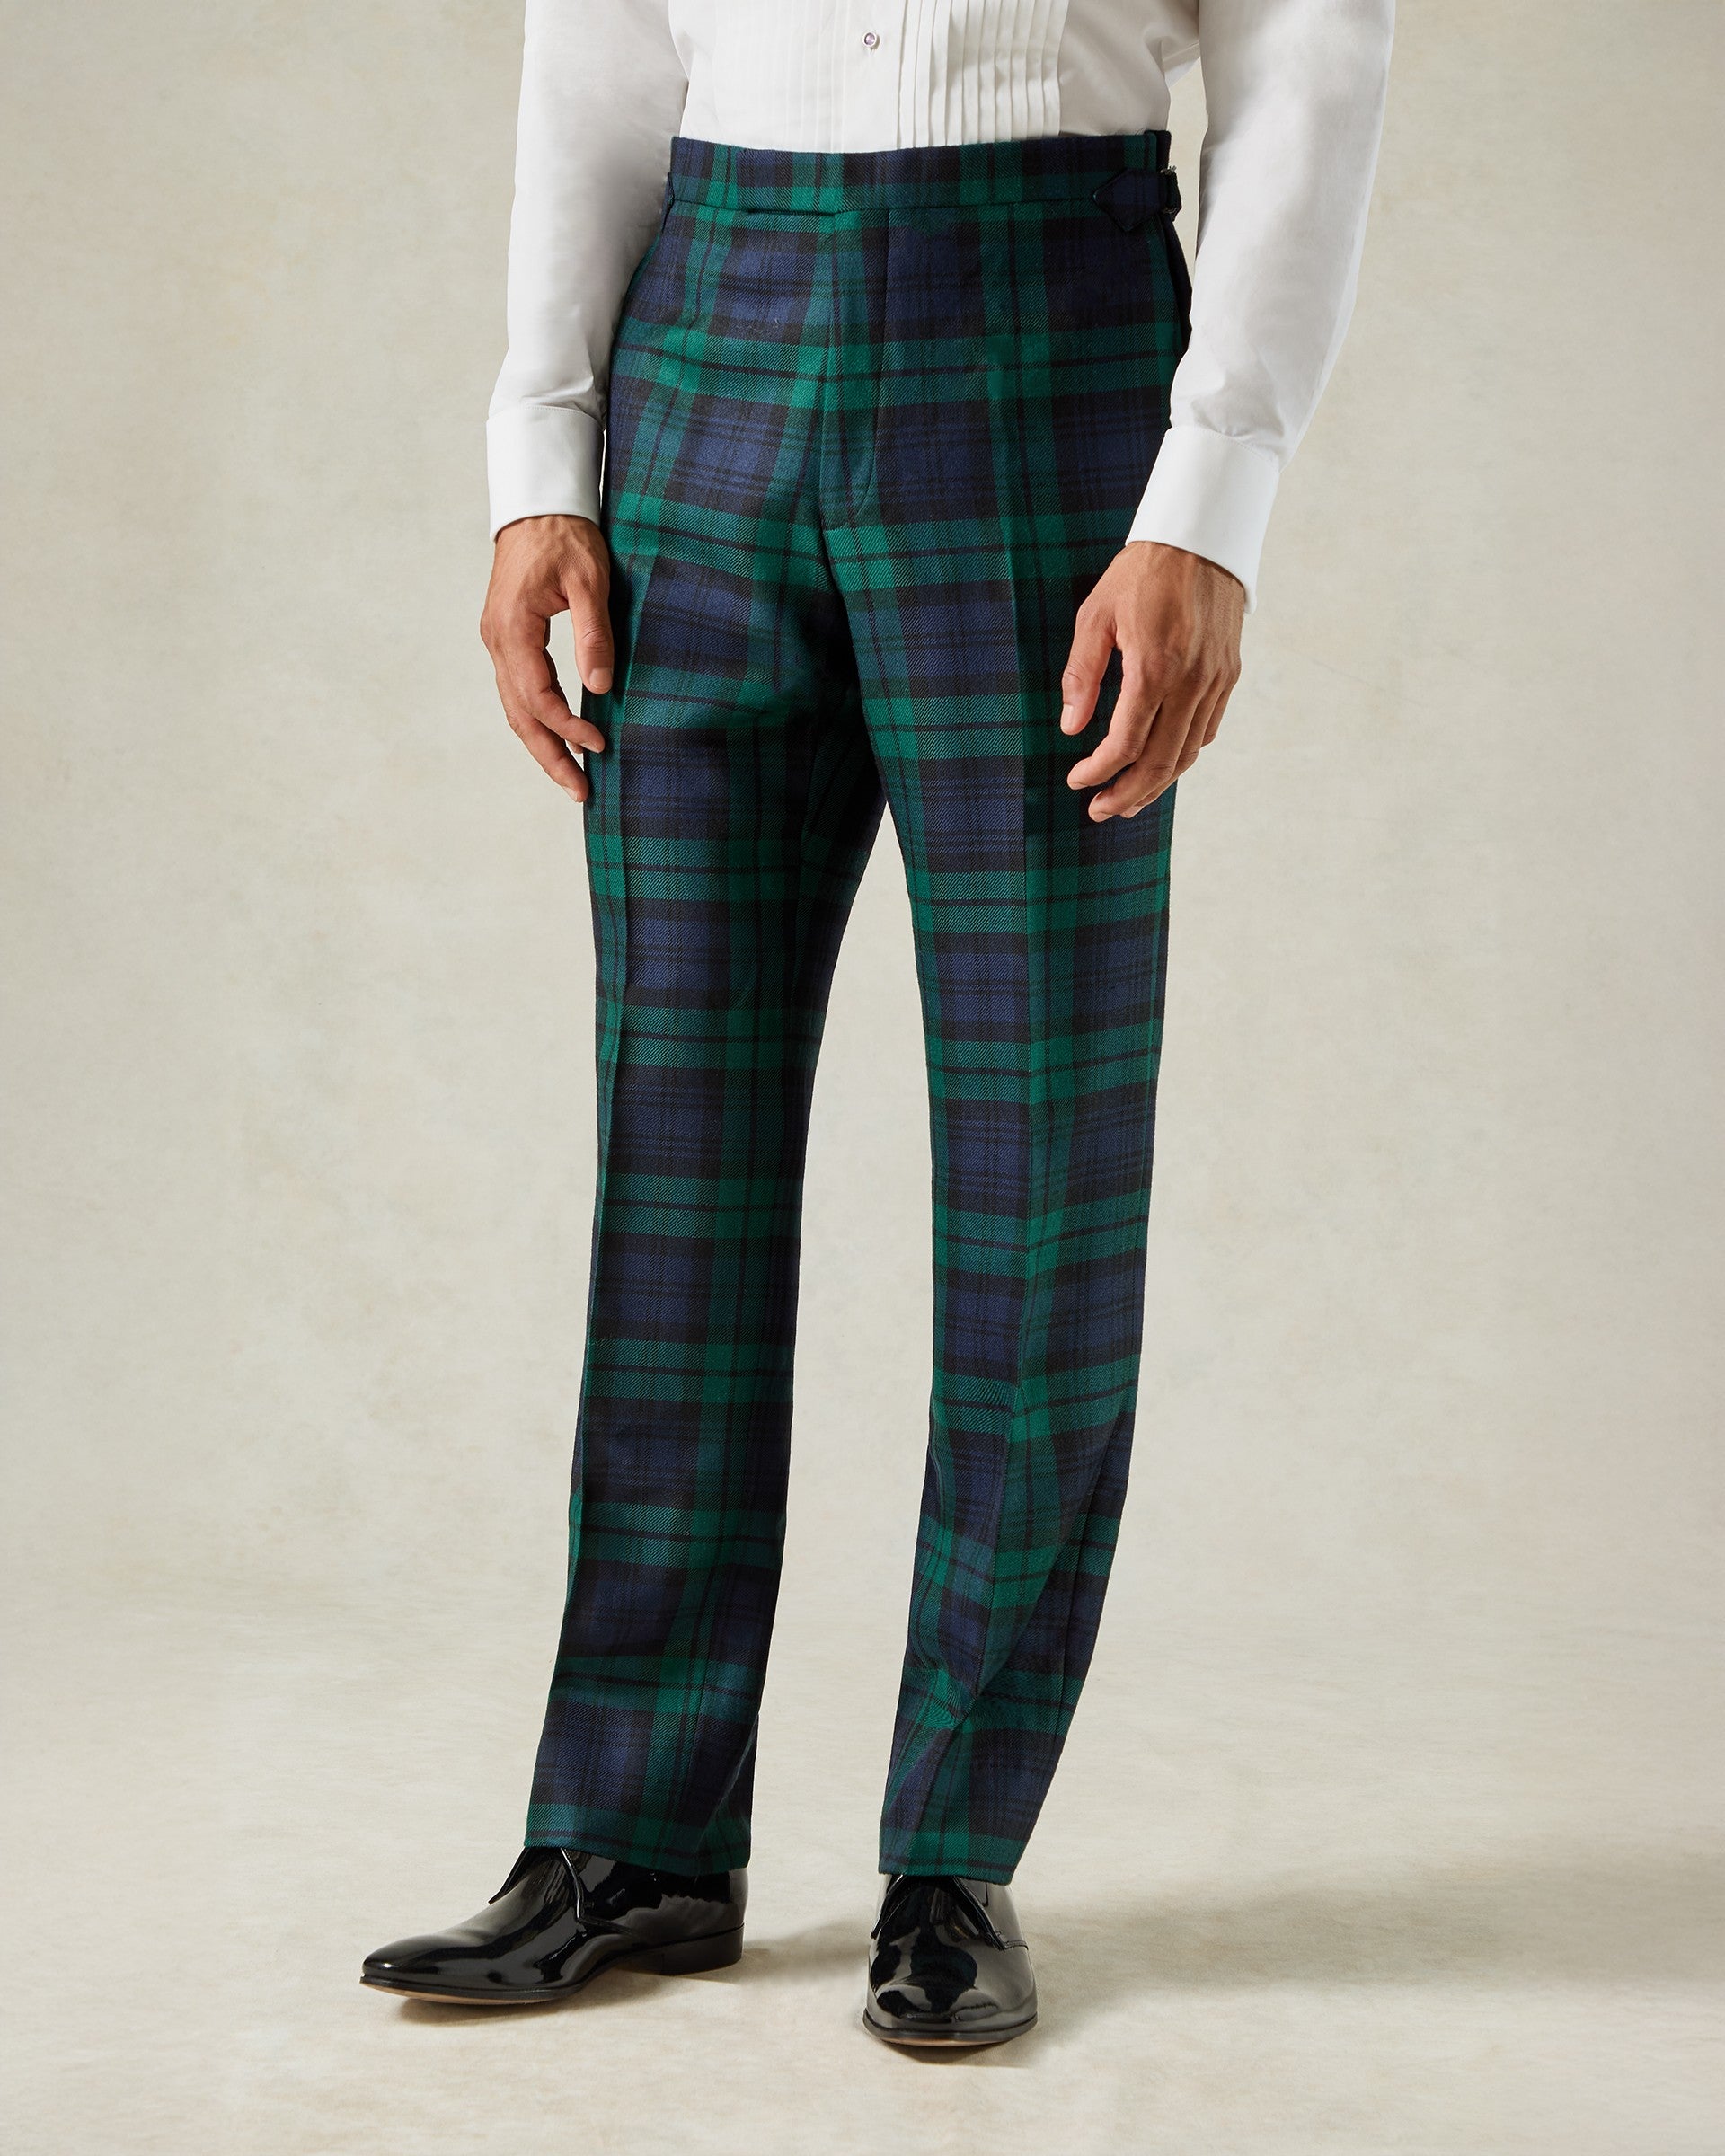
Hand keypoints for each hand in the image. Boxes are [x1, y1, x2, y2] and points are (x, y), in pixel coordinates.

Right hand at [480, 514, 613, 801]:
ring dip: (543, 745)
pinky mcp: (507, 639)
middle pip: (520, 715)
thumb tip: (601, 687)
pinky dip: (538, 720)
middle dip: (550, 757)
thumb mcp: (589, 579)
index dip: (569, 727)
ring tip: (573, 779)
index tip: (601, 744)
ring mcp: (498, 642)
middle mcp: (497, 641)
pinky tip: (561, 738)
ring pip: (515, 708)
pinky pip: (518, 691)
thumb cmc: (565, 536)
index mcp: (513, 629)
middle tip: (580, 793)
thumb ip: (593, 633)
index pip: (538, 697)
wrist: (537, 505)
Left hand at [1059, 542, 1244, 819]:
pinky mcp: (1228, 675)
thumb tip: (1071, 726)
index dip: (1100, 771)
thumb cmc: (1141, 572)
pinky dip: (1181, 756)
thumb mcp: (1095, 615)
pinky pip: (1206, 731)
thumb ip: (1082, 674)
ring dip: (1157, 785)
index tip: (1078, 781)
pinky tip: (1159, 763)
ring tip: (1128, 801)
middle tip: (1100, 811)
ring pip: (1187, 753)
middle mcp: (1191, 680)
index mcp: (1154, 666)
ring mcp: (1215, 680)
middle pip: (1161, 762)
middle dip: (1128, 794)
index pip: (1127, 742)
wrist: (1201, 537)